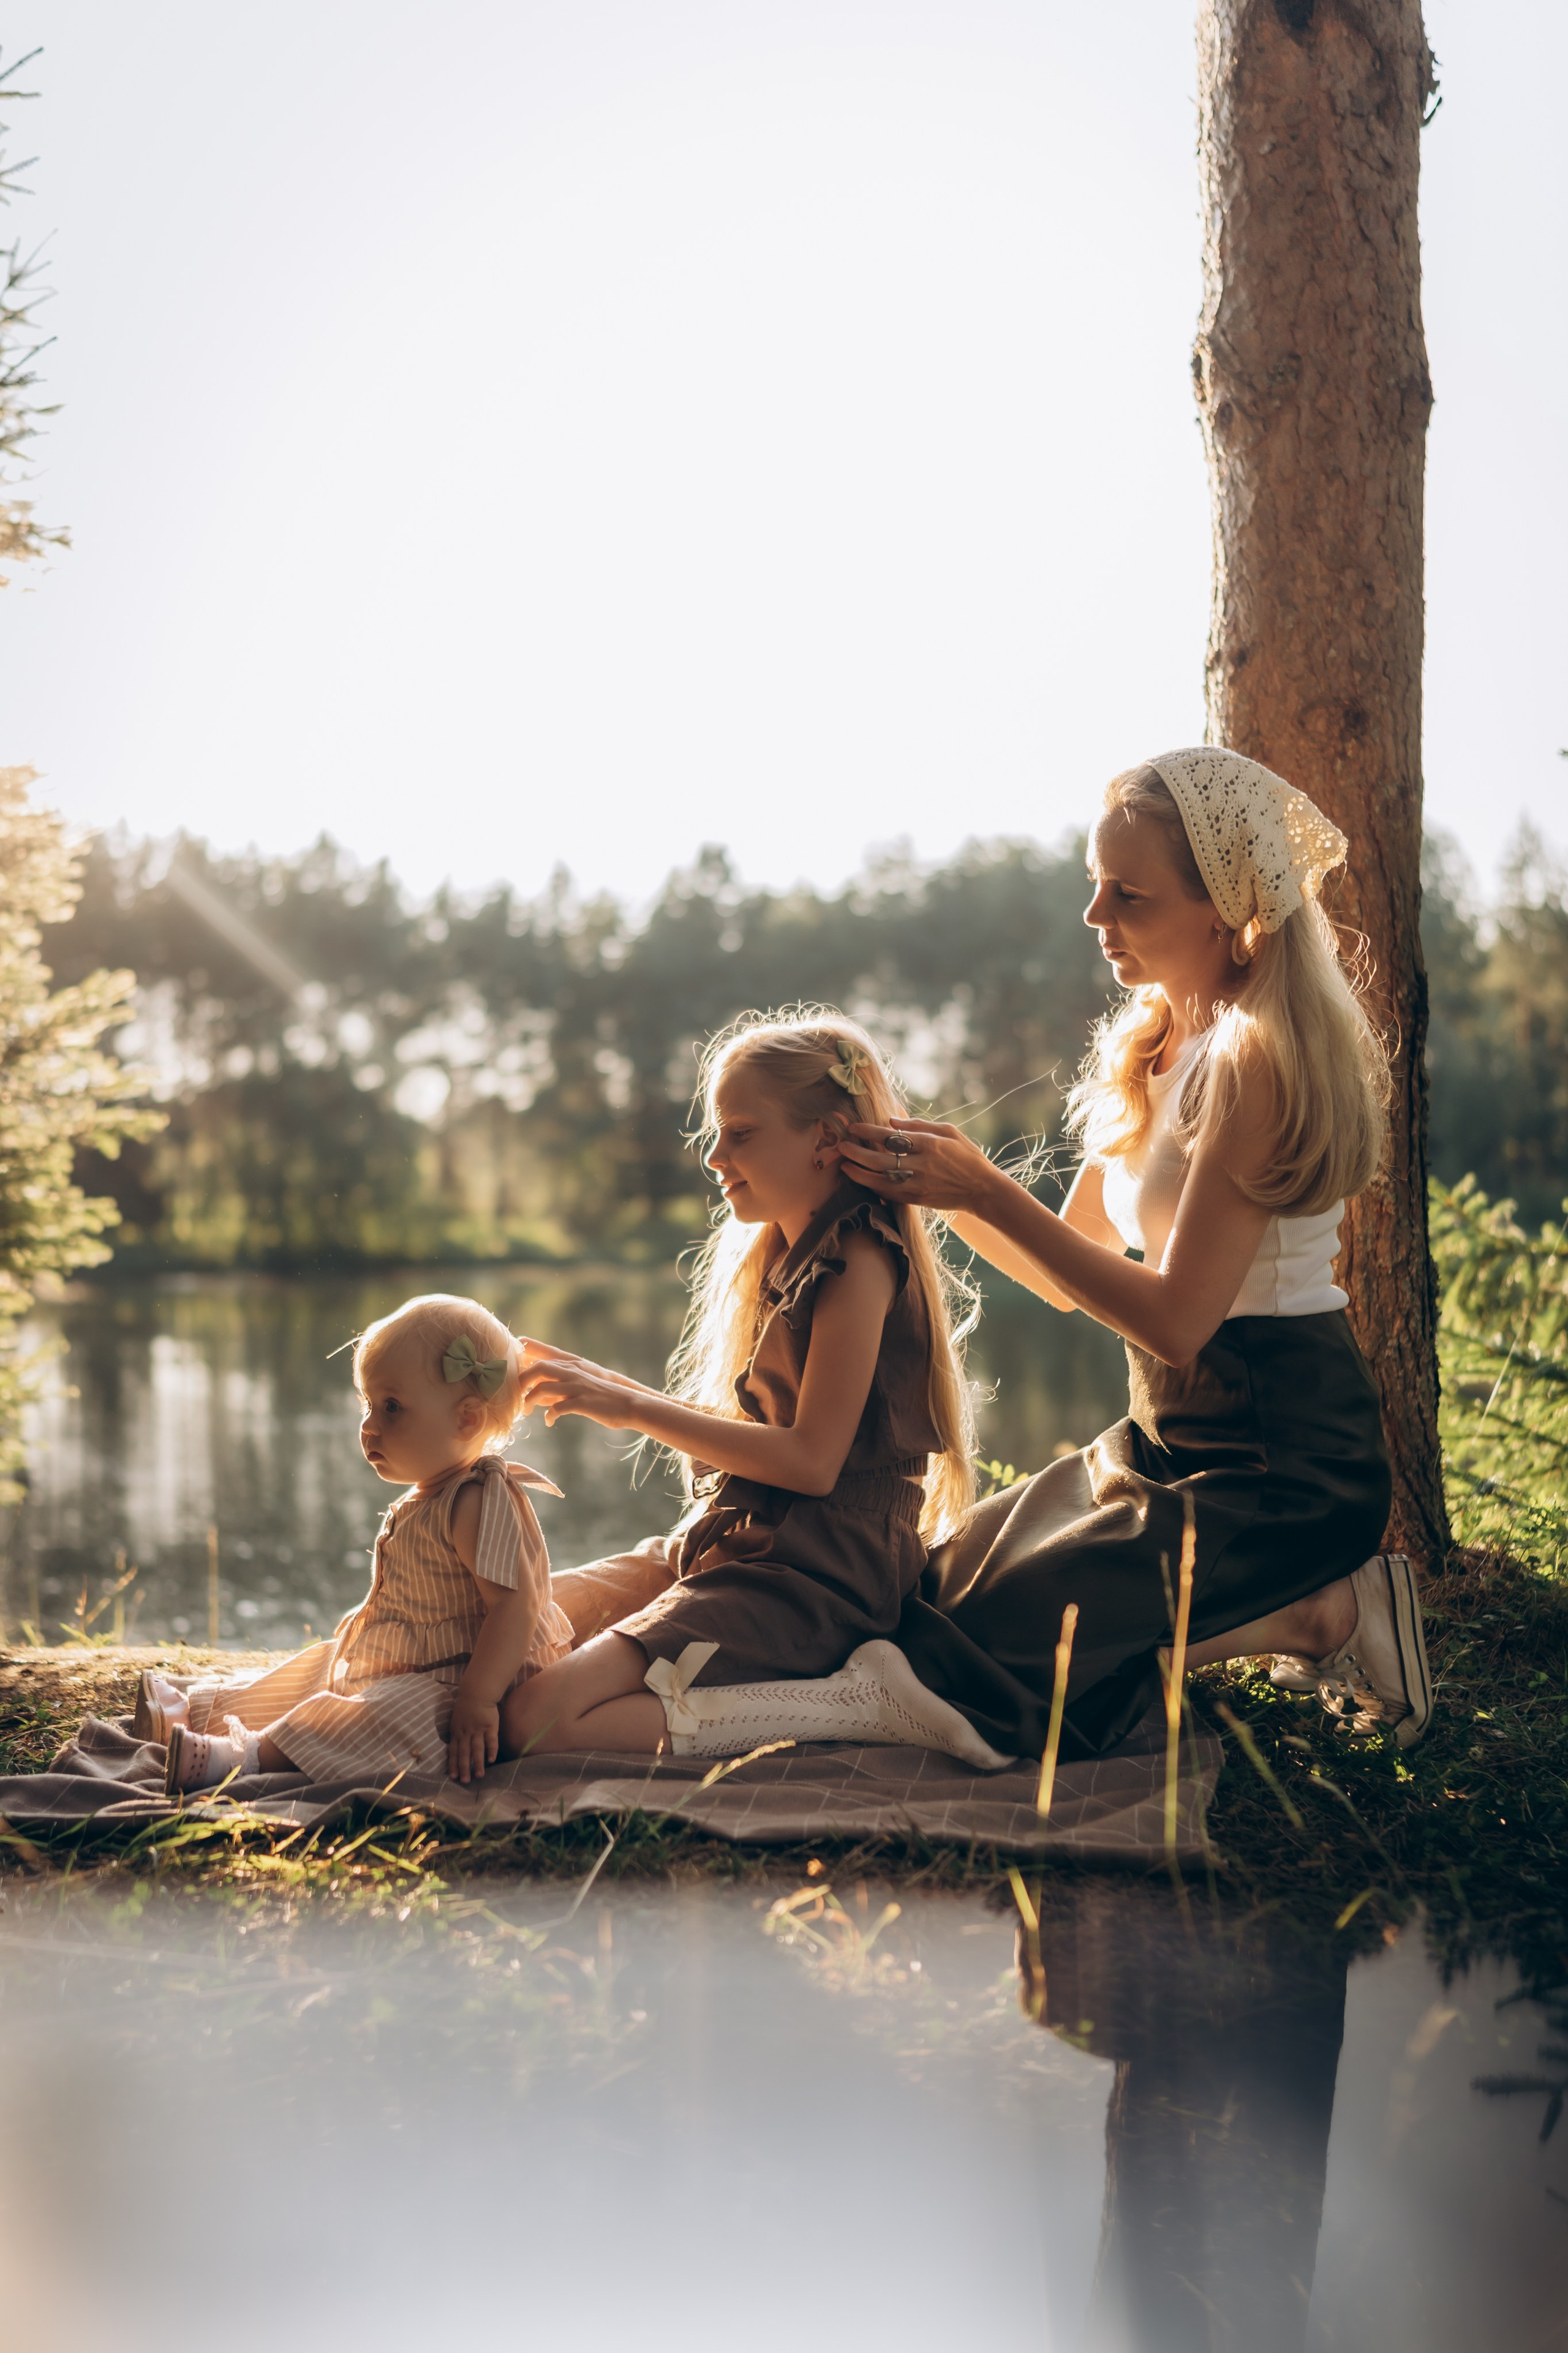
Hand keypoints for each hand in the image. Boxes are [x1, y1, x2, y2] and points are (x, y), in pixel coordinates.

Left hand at [447, 1688, 499, 1784]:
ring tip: (479, 1776)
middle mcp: (466, 1733)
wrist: (477, 1692)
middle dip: (464, 1768)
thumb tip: (454, 1749)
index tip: (453, 1777)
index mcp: (456, 1733)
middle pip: (464, 1753)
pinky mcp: (490, 1726)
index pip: (453, 1751)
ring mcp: (478, 1730)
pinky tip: (492, 1760)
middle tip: (465, 1781)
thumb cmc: (466, 1707)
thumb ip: (456, 1735)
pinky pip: (491, 1740)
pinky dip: (491, 1751)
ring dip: (477, 1763)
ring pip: (477, 1749)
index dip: (453, 1764)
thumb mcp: (455, 1721)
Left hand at [517, 1338, 641, 1429]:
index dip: (524, 1369)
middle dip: (522, 1382)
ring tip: (527, 1411)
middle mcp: (573, 1373)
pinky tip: (549, 1422)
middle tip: (516, 1396)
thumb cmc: (602, 1398)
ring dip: (530, 1400)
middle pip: (539, 1368)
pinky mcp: (583, 1402)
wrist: (628, 1404)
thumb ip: (560, 1386)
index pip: (541, 1360)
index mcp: (572, 1367)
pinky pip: (558, 1408)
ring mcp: (577, 1387)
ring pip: (544, 1387)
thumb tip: (537, 1395)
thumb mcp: (580, 1386)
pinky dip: (549, 1416)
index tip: (515, 1383)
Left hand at [839, 1117, 1001, 1216]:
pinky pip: (889, 1193)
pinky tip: (862, 1180)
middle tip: (841, 1145)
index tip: (853, 1127)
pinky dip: (873, 1187)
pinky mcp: (917, 1199)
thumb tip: (891, 1121)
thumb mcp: (949, 1132)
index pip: (891, 1137)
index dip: (869, 1132)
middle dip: (857, 1152)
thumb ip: (919, 1125)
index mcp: (930, 1144)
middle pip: (880, 1159)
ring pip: (880, 1179)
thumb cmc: (967, 1156)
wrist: (982, 1189)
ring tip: (844, 1164)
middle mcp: (922, 1165)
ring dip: (859, 1172)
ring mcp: (918, 1184)